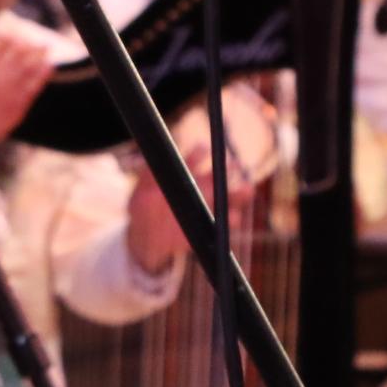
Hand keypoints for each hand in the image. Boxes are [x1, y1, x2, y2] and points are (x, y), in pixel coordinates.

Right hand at [0, 29, 54, 163]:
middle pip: (19, 52)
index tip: (11, 36)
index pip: (2, 41)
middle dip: (26, 43)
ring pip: (31, 66)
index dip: (9, 36)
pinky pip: (35, 86)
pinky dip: (43, 74)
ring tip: (45, 48)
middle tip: (30, 41)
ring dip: (40, 54)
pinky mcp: (17, 108)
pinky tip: (49, 66)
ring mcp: (9, 93)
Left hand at [127, 138, 235, 273]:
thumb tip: (148, 163)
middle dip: (226, 171)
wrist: (145, 238)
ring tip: (248, 189)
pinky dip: (230, 221)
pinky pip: (221, 225)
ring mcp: (203, 209)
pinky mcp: (206, 229)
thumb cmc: (142, 212)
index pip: (191, 163)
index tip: (203, 148)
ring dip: (237, 194)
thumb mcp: (138, 196)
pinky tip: (235, 218)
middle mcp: (196, 190)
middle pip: (214, 178)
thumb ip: (145, 181)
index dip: (197, 155)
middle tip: (237, 165)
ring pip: (224, 199)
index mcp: (181, 179)